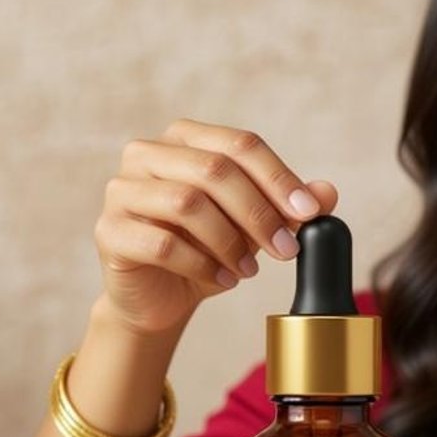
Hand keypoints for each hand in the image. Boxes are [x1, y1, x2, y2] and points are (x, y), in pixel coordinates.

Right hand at [94, 119, 337, 335]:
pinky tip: (222, 279)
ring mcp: (122, 190)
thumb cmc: (206, 251)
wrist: (159, 297)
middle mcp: (147, 154)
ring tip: (250, 270)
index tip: (309, 212)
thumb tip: (327, 192)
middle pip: (215, 170)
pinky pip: (163, 243)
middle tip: (287, 251)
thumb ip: (289, 207)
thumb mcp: (254, 228)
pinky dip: (202, 264)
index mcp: (185, 139)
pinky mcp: (109, 230)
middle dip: (259, 213)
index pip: (239, 144)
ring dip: (230, 241)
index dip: (278, 177)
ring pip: (187, 204)